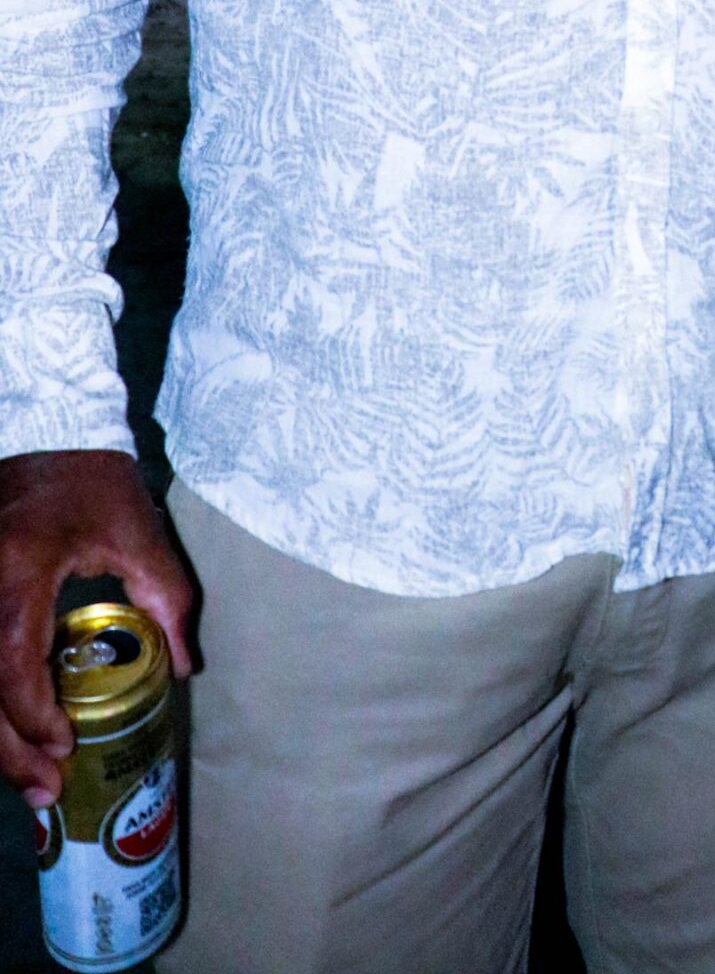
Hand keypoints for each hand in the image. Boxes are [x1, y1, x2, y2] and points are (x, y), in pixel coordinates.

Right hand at [0, 451, 192, 809]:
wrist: (49, 435)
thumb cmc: (95, 483)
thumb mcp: (139, 533)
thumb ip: (166, 598)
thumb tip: (186, 666)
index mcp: (18, 571)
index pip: (10, 659)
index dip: (32, 714)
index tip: (66, 744)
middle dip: (7, 749)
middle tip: (46, 789)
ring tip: (28, 778)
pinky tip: (11, 734)